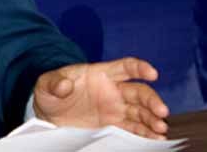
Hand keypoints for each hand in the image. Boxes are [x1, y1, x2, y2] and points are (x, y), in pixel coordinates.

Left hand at [32, 57, 169, 138]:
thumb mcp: (46, 84)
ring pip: (141, 112)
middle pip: (139, 92)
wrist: (47, 114)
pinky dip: (146, 134)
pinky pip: (134, 129)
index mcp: (99, 74)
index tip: (152, 73)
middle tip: (162, 111)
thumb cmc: (49, 93)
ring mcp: (115, 109)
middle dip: (152, 100)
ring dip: (153, 119)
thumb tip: (64, 85)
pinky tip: (156, 139)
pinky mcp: (113, 125)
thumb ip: (54, 82)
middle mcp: (112, 91)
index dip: (139, 67)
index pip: (124, 67)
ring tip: (161, 129)